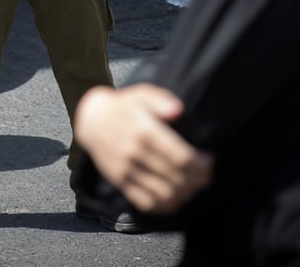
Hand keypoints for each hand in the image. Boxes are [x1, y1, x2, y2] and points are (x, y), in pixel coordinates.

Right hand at [74, 84, 213, 213]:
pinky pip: (146, 203)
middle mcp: (134, 153)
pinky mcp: (120, 181)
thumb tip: (178, 110)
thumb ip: (161, 100)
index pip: (181, 157)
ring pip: (164, 194)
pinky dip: (166, 205)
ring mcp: (126, 170)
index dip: (201, 164)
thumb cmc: (125, 105)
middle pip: (176, 177)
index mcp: (144, 131)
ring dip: (185, 194)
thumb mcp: (142, 94)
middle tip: (206, 173)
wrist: (92, 119)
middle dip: (198, 179)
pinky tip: (177, 196)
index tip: (208, 158)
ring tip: (194, 185)